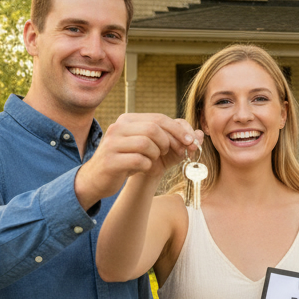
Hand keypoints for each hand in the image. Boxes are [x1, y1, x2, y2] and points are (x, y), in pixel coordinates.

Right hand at [75, 113, 197, 208]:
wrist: (98, 180)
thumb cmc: (128, 162)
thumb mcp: (151, 149)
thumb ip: (174, 140)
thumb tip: (199, 135)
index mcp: (127, 120)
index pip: (158, 118)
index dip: (178, 130)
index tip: (191, 142)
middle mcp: (118, 128)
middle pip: (154, 128)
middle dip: (170, 141)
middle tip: (175, 153)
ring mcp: (112, 144)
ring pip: (147, 143)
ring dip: (157, 154)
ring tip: (153, 160)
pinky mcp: (110, 161)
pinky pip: (139, 160)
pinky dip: (147, 165)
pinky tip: (143, 168)